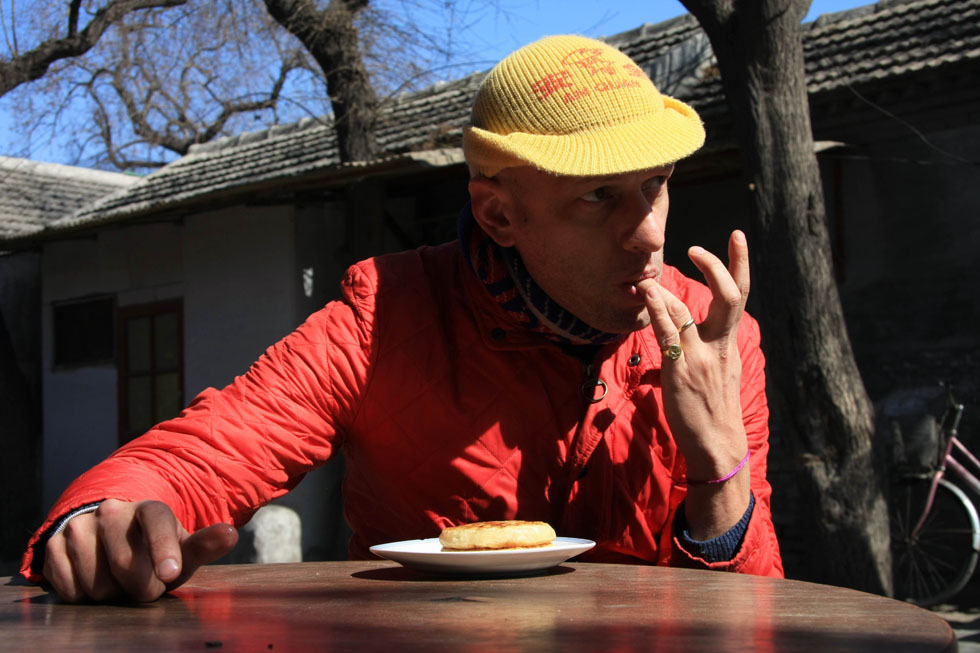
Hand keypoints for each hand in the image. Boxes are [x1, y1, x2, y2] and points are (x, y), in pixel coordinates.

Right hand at [43, 499, 237, 602]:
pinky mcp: (53, 545)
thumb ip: (205, 545)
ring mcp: (79, 526)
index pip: (156, 522)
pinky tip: (94, 578)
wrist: (110, 538)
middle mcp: (111, 511)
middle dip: (140, 586)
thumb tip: (229, 534)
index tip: (170, 573)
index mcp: (149, 508)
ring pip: (96, 584)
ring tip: (118, 578)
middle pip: (126, 566)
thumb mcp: (183, 548)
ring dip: (111, 593)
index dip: (162, 549)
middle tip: (146, 582)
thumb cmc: (155, 549)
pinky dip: (84, 595)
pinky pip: (70, 590)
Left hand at [638, 231, 750, 536]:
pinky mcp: (681, 370)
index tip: (736, 237)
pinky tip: (646, 295)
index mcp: (729, 345)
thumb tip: (689, 333)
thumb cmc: (713, 413)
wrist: (718, 445)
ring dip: (665, 292)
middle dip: (718, 267)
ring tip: (647, 277)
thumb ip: (707, 350)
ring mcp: (701, 357)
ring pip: (688, 313)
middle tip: (697, 248)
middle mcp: (720, 346)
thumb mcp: (718, 375)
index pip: (738, 297)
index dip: (739, 265)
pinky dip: (657, 311)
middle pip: (730, 296)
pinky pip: (668, 334)